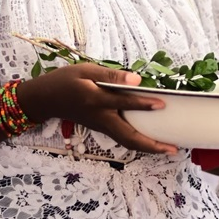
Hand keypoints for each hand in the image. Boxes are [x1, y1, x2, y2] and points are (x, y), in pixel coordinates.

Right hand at [17, 63, 178, 154]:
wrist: (46, 99)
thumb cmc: (65, 81)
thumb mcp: (85, 70)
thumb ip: (111, 75)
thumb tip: (136, 80)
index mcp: (95, 100)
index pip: (122, 103)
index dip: (142, 103)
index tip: (162, 104)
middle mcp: (100, 117)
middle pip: (128, 137)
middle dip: (151, 145)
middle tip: (172, 148)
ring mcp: (101, 126)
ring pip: (126, 141)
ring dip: (147, 147)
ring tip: (167, 148)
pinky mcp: (101, 128)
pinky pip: (122, 138)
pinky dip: (138, 142)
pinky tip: (150, 140)